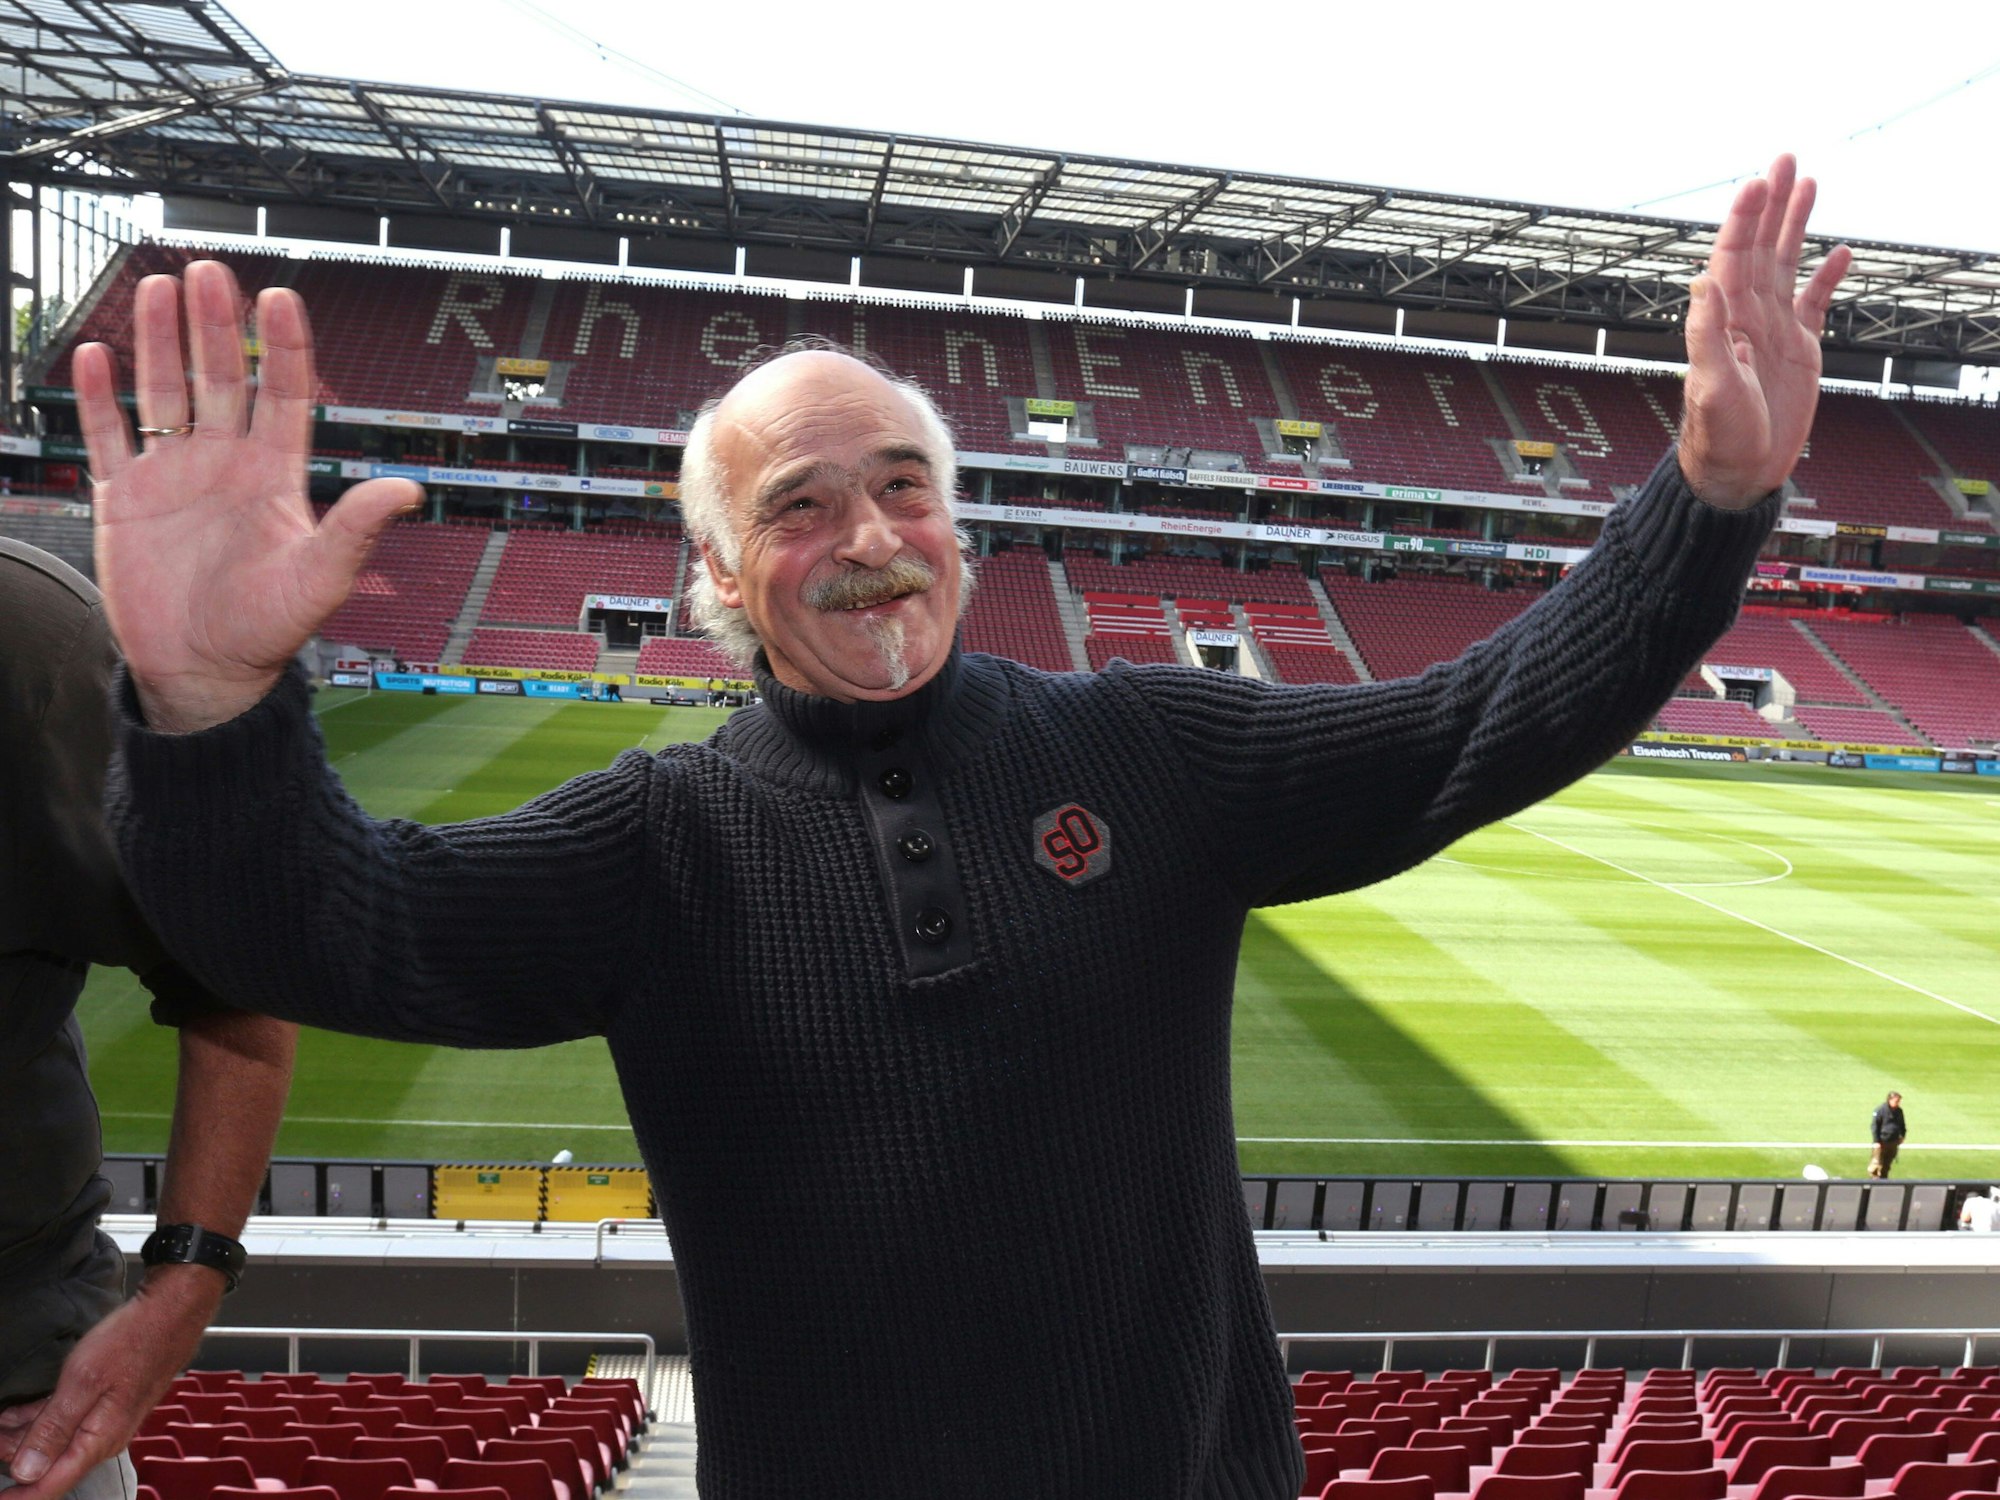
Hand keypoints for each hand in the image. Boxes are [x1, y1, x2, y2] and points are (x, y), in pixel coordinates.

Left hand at [0, 1266, 224, 1498]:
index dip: (19, 1497)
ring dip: (22, 1439)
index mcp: (98, 1440)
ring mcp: (106, 1422)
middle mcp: (103, 1438)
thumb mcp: (83, 1382)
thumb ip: (54, 1429)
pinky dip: (40, 1422)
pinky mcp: (106, 1405)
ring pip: (56, 1443)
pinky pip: (66, 1424)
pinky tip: (16, 1415)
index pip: (50, 1485)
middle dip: (14, 1459)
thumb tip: (27, 1471)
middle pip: (49, 1465)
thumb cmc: (133, 1341)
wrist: (171, 1313)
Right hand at [78, 260, 421, 732]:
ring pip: (164, 391)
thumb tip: (409, 490)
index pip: (282, 393)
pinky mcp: (126, 500)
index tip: (280, 296)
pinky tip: (96, 354)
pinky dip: (100, 397)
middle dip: (214, 324)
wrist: (203, 672)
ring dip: (158, 341)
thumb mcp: (320, 577)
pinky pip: (110, 436)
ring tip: (155, 288)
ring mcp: (174, 477)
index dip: (284, 345)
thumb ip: (357, 529)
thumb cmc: (267, 630)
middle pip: (221, 376)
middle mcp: (225, 465)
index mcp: (274, 476)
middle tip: (207, 270)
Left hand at [1677, 154, 1853, 509]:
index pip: (1732, 255)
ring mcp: (1773, 329)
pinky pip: (1814, 303)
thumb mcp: (1711, 386)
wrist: (1738, 473)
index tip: (1759, 180)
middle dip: (1771, 203)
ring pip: (1786, 264)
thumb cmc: (1718, 436)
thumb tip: (1702, 280)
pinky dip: (1826, 276)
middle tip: (1784, 158)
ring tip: (1807, 183)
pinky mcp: (1798, 349)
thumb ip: (1706, 334)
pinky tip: (1840, 251)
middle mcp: (1746, 316)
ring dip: (1795, 225)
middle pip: (1759, 247)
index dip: (1744, 217)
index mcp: (1723, 319)